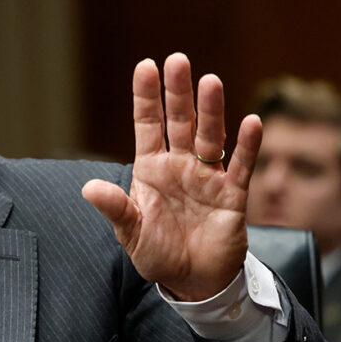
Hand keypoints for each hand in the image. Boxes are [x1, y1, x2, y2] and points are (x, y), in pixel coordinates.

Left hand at [82, 52, 261, 300]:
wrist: (192, 281)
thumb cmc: (157, 253)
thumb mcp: (130, 233)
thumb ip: (115, 208)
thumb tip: (89, 188)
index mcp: (151, 169)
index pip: (147, 124)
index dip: (146, 97)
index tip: (145, 65)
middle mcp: (179, 165)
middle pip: (179, 121)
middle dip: (178, 92)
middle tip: (178, 60)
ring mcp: (207, 176)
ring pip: (210, 136)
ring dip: (211, 111)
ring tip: (210, 81)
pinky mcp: (232, 195)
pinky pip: (240, 166)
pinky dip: (246, 145)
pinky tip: (251, 122)